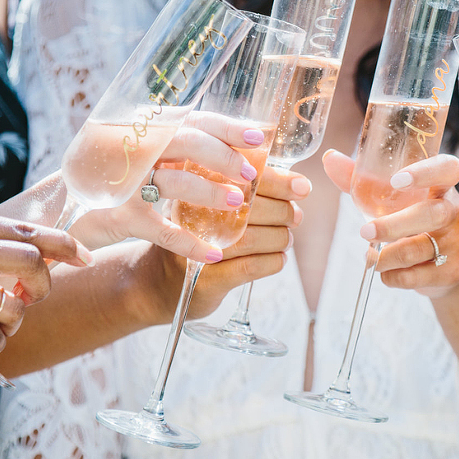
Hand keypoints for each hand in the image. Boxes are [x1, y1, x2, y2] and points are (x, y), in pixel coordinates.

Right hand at [70, 116, 266, 261]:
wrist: (58, 207)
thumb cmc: (113, 179)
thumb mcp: (143, 156)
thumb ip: (178, 149)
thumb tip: (238, 151)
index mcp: (144, 129)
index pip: (191, 119)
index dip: (227, 126)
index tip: (260, 137)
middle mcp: (132, 148)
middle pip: (185, 142)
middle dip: (223, 157)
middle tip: (251, 175)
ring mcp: (123, 181)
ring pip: (172, 181)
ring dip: (207, 193)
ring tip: (236, 204)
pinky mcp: (117, 216)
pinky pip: (160, 230)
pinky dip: (188, 243)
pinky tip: (213, 255)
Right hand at [142, 164, 309, 322]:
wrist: (156, 282)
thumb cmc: (196, 237)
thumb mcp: (211, 206)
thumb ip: (248, 191)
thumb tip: (298, 186)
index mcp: (196, 187)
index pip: (243, 176)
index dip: (279, 181)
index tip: (302, 187)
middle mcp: (193, 213)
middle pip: (251, 207)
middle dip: (283, 212)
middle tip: (295, 217)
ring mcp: (197, 247)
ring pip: (253, 238)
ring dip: (280, 238)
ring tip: (286, 239)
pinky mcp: (206, 277)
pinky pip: (250, 268)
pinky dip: (273, 263)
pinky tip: (279, 260)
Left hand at [323, 149, 458, 297]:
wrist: (437, 266)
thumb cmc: (410, 221)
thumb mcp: (390, 200)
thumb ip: (363, 180)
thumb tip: (330, 158)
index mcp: (441, 186)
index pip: (446, 169)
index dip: (425, 172)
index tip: (397, 180)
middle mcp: (454, 211)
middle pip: (431, 214)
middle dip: (394, 225)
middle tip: (365, 232)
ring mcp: (457, 242)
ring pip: (419, 249)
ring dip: (386, 257)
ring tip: (370, 257)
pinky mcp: (454, 270)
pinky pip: (416, 276)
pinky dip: (392, 277)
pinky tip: (387, 272)